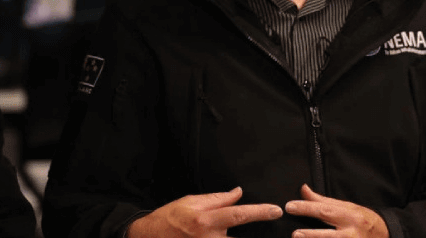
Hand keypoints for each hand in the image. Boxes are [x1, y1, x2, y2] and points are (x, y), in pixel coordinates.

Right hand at [127, 187, 282, 237]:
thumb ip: (218, 198)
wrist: (148, 236)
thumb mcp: (193, 200)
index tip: (276, 210)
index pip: (239, 214)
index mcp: (206, 220)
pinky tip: (230, 237)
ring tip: (263, 236)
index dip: (260, 212)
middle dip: (259, 237)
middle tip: (278, 234)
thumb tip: (239, 192)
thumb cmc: (170, 217)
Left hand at [284, 184, 388, 237]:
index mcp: (350, 216)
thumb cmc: (363, 219)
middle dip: (311, 235)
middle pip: (328, 234)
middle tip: (294, 233)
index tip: (290, 206)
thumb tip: (304, 189)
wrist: (385, 235)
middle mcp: (351, 233)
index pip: (324, 210)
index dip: (306, 208)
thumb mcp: (347, 207)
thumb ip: (323, 200)